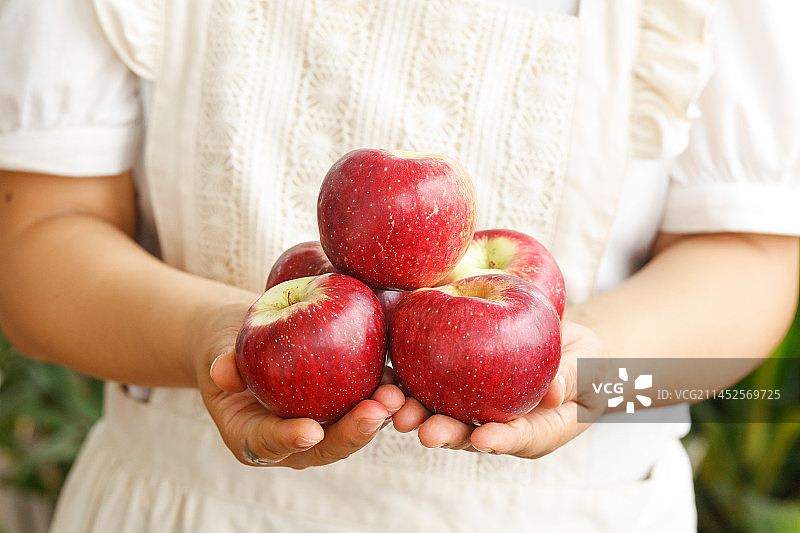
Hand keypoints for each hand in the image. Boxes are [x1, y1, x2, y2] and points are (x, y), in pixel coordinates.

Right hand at [193, 300, 404, 467]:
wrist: (248, 337)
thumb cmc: (228, 347)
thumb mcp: (218, 351)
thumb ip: (223, 363)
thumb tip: (222, 370)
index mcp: (256, 437)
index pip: (271, 445)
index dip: (289, 440)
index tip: (309, 431)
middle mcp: (294, 439)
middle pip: (326, 446)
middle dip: (352, 432)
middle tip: (374, 412)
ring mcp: (323, 424)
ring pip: (354, 429)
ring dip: (379, 416)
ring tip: (396, 397)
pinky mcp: (345, 402)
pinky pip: (367, 402)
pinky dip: (385, 392)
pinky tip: (403, 378)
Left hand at [391, 321, 608, 458]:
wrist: (567, 345)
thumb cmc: (585, 363)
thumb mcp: (589, 370)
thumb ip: (571, 380)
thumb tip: (553, 394)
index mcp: (534, 431)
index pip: (517, 438)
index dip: (499, 440)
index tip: (483, 439)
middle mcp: (498, 424)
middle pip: (469, 432)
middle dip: (447, 432)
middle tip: (427, 432)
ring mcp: (476, 404)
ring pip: (443, 411)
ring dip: (418, 412)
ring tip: (397, 411)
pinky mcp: (457, 379)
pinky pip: (432, 380)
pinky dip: (411, 379)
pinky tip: (390, 375)